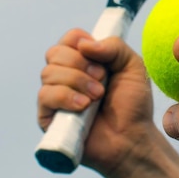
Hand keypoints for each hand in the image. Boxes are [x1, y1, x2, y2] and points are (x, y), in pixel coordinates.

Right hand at [37, 29, 153, 177]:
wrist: (132, 139)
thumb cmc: (133, 104)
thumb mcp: (133, 66)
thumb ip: (114, 46)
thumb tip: (84, 44)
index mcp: (85, 60)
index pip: (70, 38)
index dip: (81, 42)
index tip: (100, 57)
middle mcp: (67, 75)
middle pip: (55, 52)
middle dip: (80, 63)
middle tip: (102, 78)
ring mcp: (56, 96)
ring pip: (49, 73)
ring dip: (77, 81)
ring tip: (98, 96)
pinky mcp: (48, 117)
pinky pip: (45, 96)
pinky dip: (65, 97)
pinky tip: (83, 106)